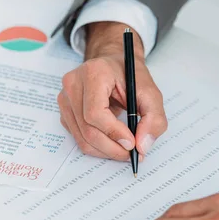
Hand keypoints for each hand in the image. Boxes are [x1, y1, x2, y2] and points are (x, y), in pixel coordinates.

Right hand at [58, 22, 167, 160]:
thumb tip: (142, 146)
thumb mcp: (151, 93)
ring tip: (123, 149)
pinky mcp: (65, 111)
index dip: (113, 132)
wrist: (114, 66)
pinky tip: (111, 141)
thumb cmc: (129, 76)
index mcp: (93, 73)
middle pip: (87, 129)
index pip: (95, 112)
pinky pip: (78, 138)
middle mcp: (73, 84)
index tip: (131, 143)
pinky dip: (96, 146)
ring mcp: (65, 98)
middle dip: (112, 148)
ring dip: (105, 151)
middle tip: (131, 153)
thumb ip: (153, 118)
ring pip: (82, 138)